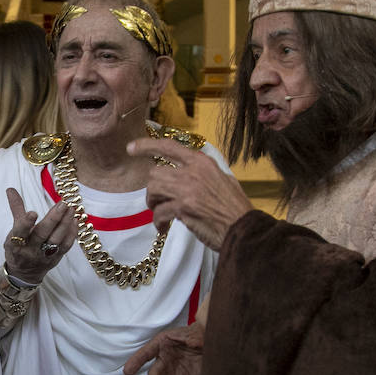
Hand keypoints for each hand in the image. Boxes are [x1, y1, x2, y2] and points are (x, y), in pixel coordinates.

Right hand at [3, 187, 75, 284]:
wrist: (24, 274)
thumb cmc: (18, 248)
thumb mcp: (13, 230)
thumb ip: (16, 209)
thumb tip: (10, 189)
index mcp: (16, 243)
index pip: (20, 232)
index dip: (26, 223)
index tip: (33, 212)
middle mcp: (30, 250)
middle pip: (42, 234)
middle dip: (53, 219)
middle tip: (63, 204)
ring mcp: (43, 256)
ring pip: (56, 240)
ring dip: (65, 224)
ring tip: (71, 209)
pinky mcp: (55, 259)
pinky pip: (65, 246)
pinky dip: (71, 233)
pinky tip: (74, 220)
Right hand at [123, 322, 204, 374]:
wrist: (207, 343)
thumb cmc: (195, 333)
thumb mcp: (195, 330)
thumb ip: (193, 336)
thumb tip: (194, 343)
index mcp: (162, 344)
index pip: (146, 352)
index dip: (136, 361)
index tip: (127, 371)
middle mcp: (164, 360)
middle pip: (155, 372)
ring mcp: (172, 372)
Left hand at [126, 139, 251, 250]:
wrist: (244, 229)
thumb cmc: (236, 208)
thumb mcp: (223, 180)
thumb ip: (204, 173)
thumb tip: (188, 170)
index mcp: (202, 162)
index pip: (169, 146)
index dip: (146, 145)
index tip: (131, 148)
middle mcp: (193, 172)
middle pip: (155, 173)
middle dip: (152, 190)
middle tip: (156, 203)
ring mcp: (188, 189)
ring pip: (153, 190)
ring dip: (153, 204)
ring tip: (160, 216)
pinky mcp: (184, 208)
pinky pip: (159, 212)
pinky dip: (158, 222)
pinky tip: (163, 229)